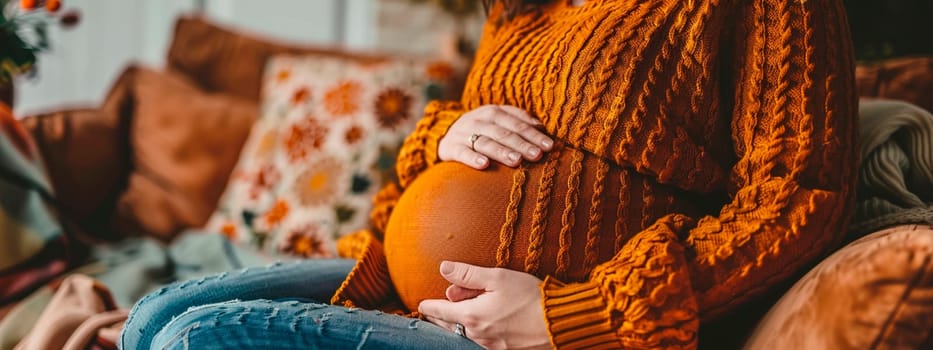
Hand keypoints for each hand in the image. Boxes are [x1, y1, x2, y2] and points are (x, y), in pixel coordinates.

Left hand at [419, 261, 550, 349]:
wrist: (559, 322)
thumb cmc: (530, 297)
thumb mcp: (498, 277)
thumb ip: (468, 274)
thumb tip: (443, 268)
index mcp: (471, 316)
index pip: (439, 312)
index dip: (428, 306)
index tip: (421, 304)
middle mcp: (476, 336)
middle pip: (448, 327)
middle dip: (441, 317)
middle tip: (436, 309)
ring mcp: (489, 347)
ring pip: (463, 337)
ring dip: (458, 326)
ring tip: (458, 316)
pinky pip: (479, 344)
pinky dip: (473, 335)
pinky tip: (480, 327)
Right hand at [438, 105, 553, 168]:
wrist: (445, 136)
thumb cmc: (481, 131)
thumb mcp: (498, 121)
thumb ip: (518, 120)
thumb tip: (541, 127)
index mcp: (493, 112)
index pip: (516, 122)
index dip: (533, 134)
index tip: (549, 146)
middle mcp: (478, 120)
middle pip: (503, 132)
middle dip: (521, 144)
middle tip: (537, 155)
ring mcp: (463, 133)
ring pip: (485, 141)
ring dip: (501, 151)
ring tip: (516, 160)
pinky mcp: (450, 147)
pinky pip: (462, 152)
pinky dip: (472, 158)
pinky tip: (484, 165)